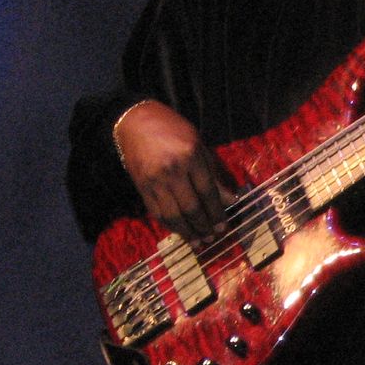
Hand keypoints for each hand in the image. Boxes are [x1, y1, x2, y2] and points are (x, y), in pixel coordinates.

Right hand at [114, 101, 233, 243]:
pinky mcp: (141, 188)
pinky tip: (181, 232)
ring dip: (187, 232)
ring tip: (199, 243)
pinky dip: (170, 225)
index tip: (224, 226)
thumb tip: (230, 199)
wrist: (135, 122)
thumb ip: (214, 173)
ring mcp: (154, 181)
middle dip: (204, 226)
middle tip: (213, 238)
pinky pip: (157, 213)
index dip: (217, 212)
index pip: (207, 192)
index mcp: (190, 157)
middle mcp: (171, 171)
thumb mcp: (199, 145)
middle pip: (191, 207)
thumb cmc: (173, 129)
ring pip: (172, 215)